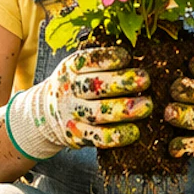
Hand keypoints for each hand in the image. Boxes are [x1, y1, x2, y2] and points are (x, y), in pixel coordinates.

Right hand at [6, 46, 152, 160]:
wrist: (46, 114)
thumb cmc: (77, 84)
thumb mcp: (80, 68)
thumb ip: (103, 63)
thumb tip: (142, 55)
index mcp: (70, 68)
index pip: (86, 61)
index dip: (107, 59)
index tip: (126, 58)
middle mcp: (68, 90)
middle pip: (94, 86)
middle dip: (121, 82)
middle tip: (145, 79)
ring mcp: (71, 114)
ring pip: (97, 113)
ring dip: (123, 110)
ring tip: (146, 105)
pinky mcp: (77, 136)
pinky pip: (97, 138)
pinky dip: (117, 136)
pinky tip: (135, 131)